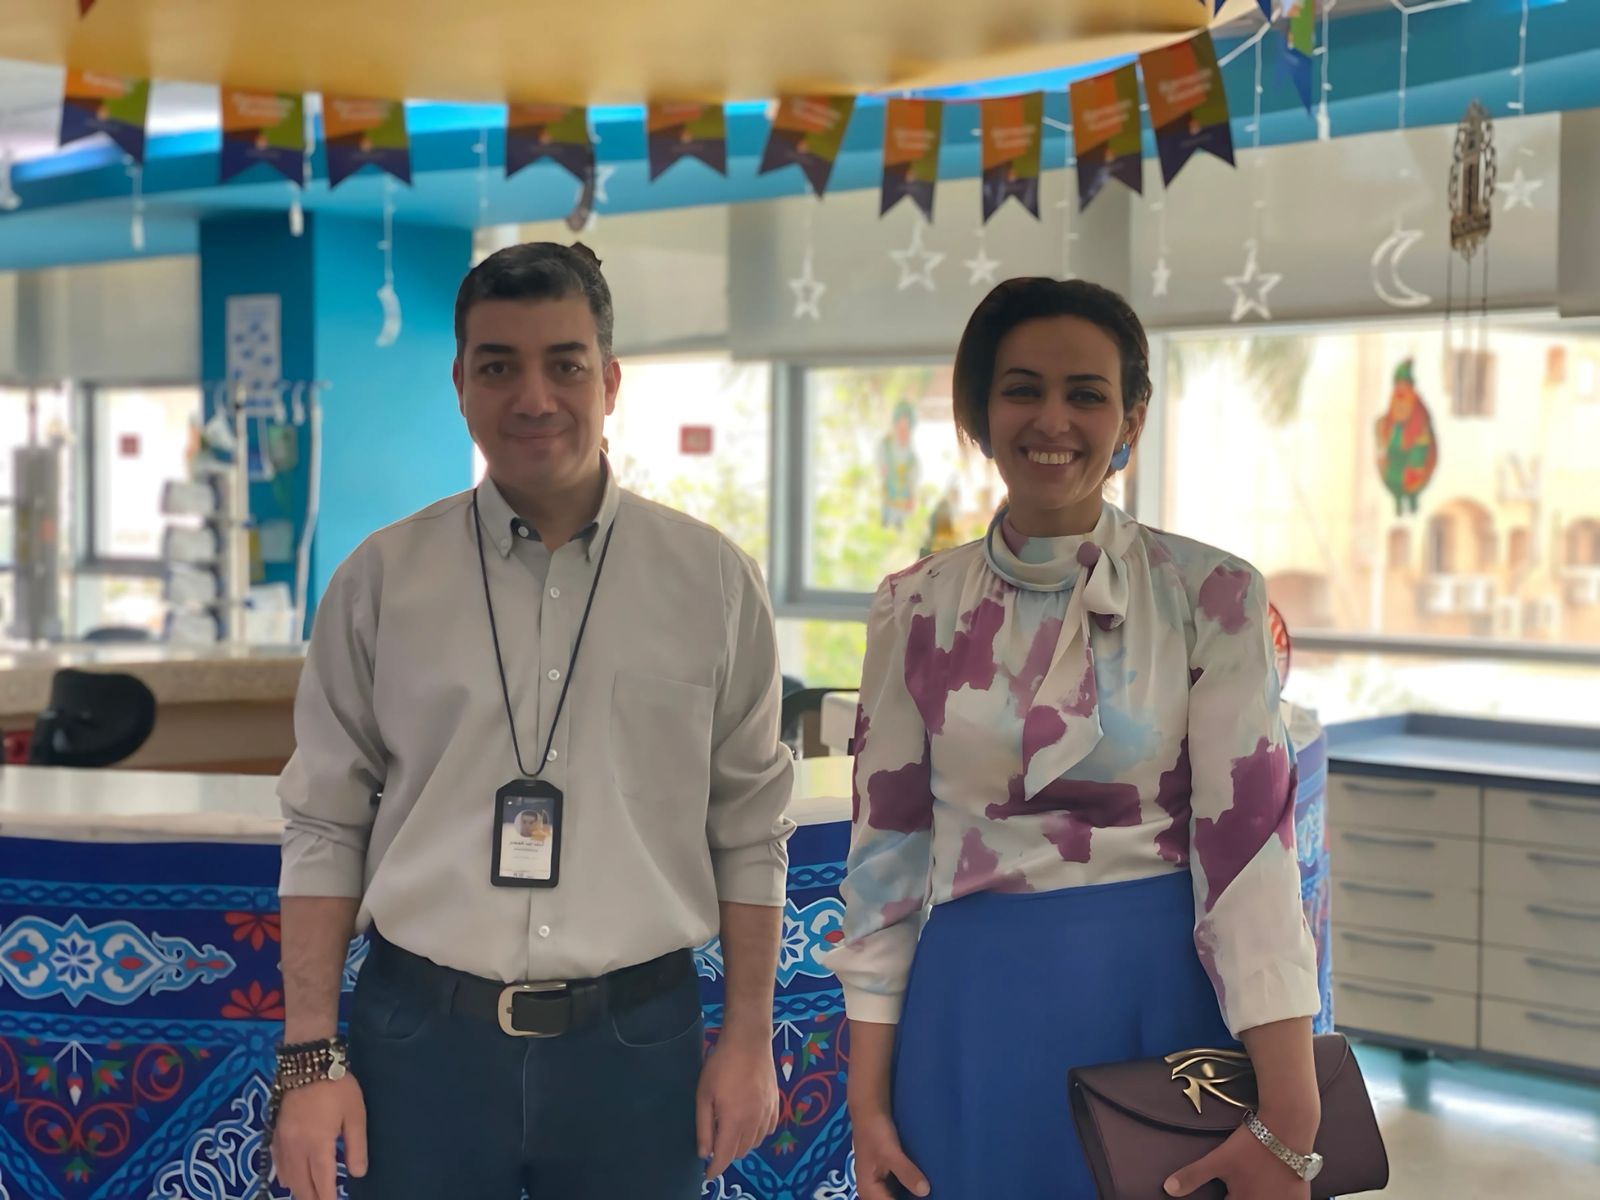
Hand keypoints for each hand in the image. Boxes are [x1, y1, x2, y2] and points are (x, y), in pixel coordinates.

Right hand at [271, 1075, 367, 1199]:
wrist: (308, 1063)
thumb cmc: (337, 1087)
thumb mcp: (355, 1114)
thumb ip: (356, 1146)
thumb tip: (357, 1173)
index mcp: (317, 1144)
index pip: (322, 1181)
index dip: (328, 1198)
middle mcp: (296, 1148)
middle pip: (301, 1185)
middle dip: (311, 1198)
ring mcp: (282, 1141)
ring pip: (286, 1177)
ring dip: (298, 1190)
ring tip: (310, 1196)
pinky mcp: (275, 1132)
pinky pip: (276, 1164)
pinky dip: (283, 1176)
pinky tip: (288, 1181)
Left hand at [696, 1030, 780, 1182]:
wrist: (749, 1040)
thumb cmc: (721, 1065)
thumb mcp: (704, 1095)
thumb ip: (704, 1127)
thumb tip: (704, 1153)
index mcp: (735, 1121)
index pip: (726, 1156)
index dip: (715, 1169)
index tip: (707, 1176)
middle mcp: (755, 1122)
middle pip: (741, 1151)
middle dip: (726, 1154)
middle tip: (714, 1142)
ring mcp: (768, 1113)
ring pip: (755, 1143)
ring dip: (741, 1144)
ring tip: (729, 1130)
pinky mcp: (776, 1104)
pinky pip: (767, 1130)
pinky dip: (756, 1133)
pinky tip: (748, 1122)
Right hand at [851, 1104, 928, 1199]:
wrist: (870, 1109)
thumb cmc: (876, 1131)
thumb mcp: (890, 1152)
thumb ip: (906, 1173)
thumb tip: (925, 1192)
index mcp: (868, 1190)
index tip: (926, 1199)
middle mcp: (871, 1190)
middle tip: (933, 1197)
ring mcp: (878, 1183)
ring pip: (894, 1198)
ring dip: (909, 1197)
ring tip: (931, 1195)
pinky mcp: (886, 1174)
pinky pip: (898, 1190)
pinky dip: (909, 1191)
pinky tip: (923, 1188)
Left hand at [1163, 1120, 1311, 1199]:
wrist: (1287, 1128)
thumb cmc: (1250, 1145)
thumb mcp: (1218, 1160)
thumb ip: (1193, 1176)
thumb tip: (1167, 1189)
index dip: (1225, 1196)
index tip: (1227, 1188)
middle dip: (1240, 1194)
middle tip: (1240, 1178)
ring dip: (1257, 1194)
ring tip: (1256, 1179)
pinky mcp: (1301, 1199)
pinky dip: (1278, 1196)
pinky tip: (1274, 1187)